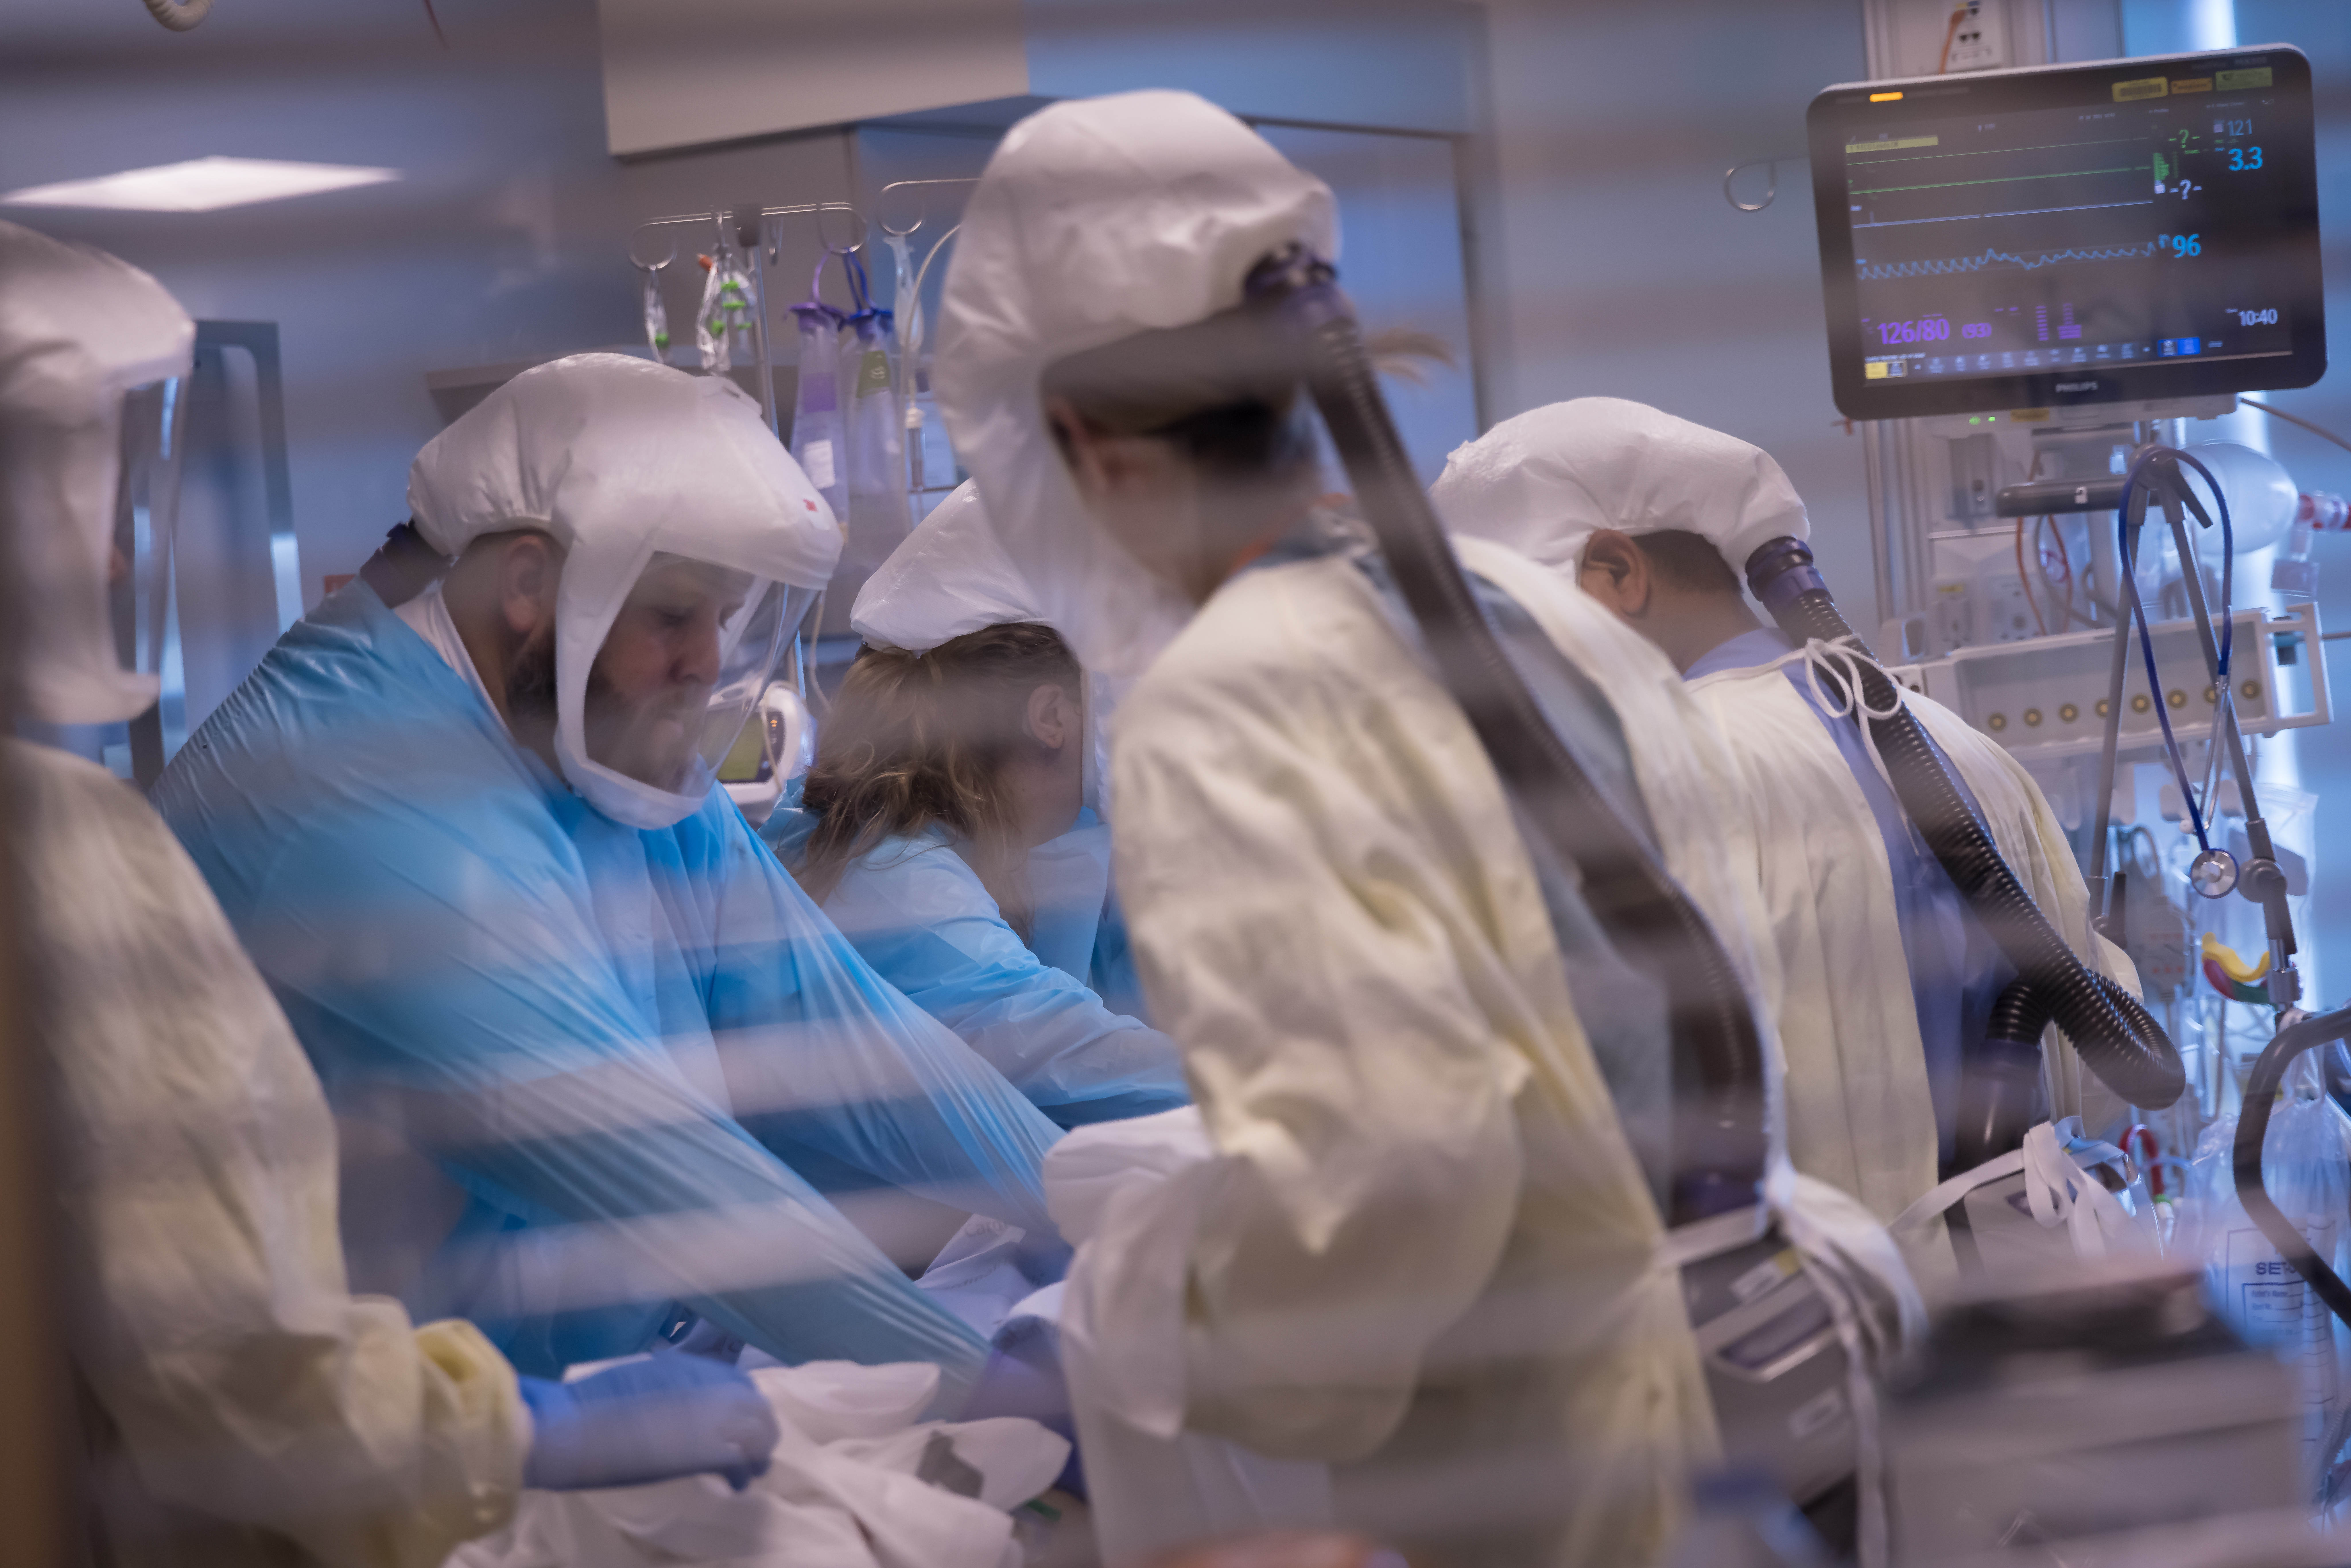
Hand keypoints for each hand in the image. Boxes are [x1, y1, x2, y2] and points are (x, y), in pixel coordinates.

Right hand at [519, 1349, 779, 1491]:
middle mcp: (707, 1385)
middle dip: (760, 1428)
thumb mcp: (638, 1381)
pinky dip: (744, 1474)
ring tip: (752, 1471)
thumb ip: (667, 1388)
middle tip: (753, 1450)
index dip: (744, 1403)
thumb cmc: (590, 1406)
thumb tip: (675, 1403)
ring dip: (758, 1452)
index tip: (739, 1421)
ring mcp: (711, 1416)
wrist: (572, 1426)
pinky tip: (737, 1485)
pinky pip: (742, 1461)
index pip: (738, 1381)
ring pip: (759, 1433)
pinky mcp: (707, 1449)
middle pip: (756, 1405)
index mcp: (688, 1366)